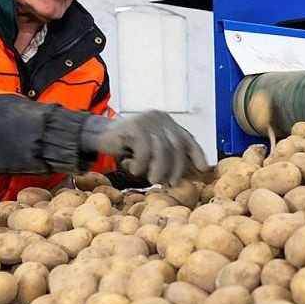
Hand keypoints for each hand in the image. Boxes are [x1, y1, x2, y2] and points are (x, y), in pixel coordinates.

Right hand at [80, 111, 207, 186]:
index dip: (197, 154)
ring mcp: (148, 121)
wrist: (101, 136)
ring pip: (162, 150)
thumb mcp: (152, 154)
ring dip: (158, 169)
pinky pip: (144, 150)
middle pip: (177, 146)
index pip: (188, 139)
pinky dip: (140, 164)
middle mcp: (161, 119)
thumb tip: (192, 175)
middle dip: (176, 168)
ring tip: (152, 180)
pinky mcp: (134, 126)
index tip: (203, 169)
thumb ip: (169, 159)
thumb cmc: (129, 148)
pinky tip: (132, 167)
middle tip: (171, 184)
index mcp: (168, 124)